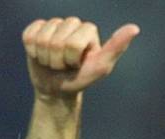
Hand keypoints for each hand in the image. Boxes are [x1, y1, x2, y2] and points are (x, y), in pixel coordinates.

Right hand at [22, 17, 139, 97]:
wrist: (59, 88)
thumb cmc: (82, 78)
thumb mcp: (101, 66)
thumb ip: (117, 47)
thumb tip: (135, 27)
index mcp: (88, 29)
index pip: (73, 42)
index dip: (73, 58)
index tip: (80, 64)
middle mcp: (72, 23)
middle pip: (57, 41)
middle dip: (60, 60)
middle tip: (66, 66)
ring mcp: (53, 25)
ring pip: (42, 39)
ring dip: (47, 58)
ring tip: (56, 63)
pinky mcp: (36, 28)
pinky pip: (29, 37)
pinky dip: (34, 52)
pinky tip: (42, 55)